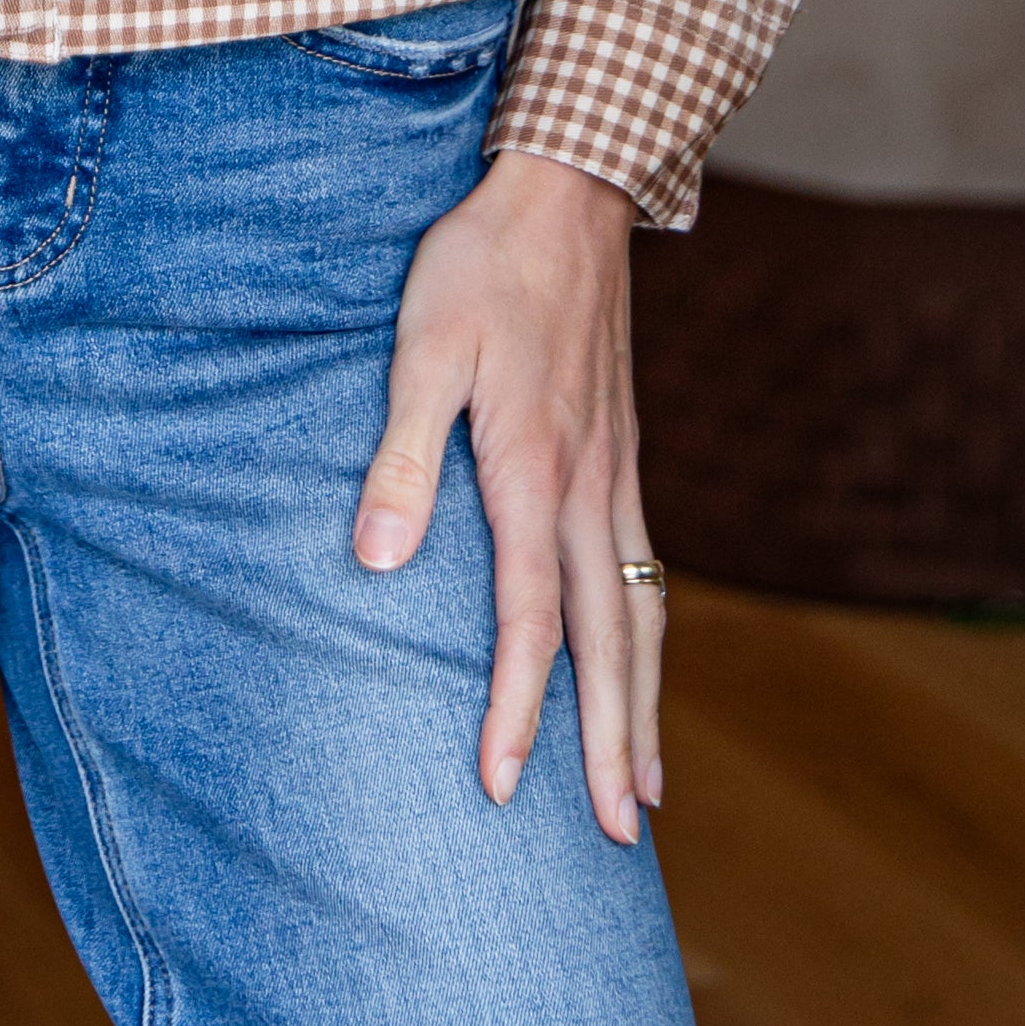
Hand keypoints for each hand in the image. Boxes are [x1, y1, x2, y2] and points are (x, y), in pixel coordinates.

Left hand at [352, 149, 660, 845]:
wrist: (569, 190)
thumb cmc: (480, 264)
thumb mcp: (421, 347)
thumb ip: (402, 457)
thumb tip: (374, 564)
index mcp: (536, 470)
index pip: (528, 619)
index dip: (514, 708)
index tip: (503, 787)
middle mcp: (591, 485)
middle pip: (608, 641)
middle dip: (612, 742)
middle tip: (617, 835)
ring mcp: (619, 469)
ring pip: (641, 612)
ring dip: (644, 704)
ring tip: (649, 787)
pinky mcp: (624, 449)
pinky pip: (647, 567)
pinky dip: (650, 637)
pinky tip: (639, 661)